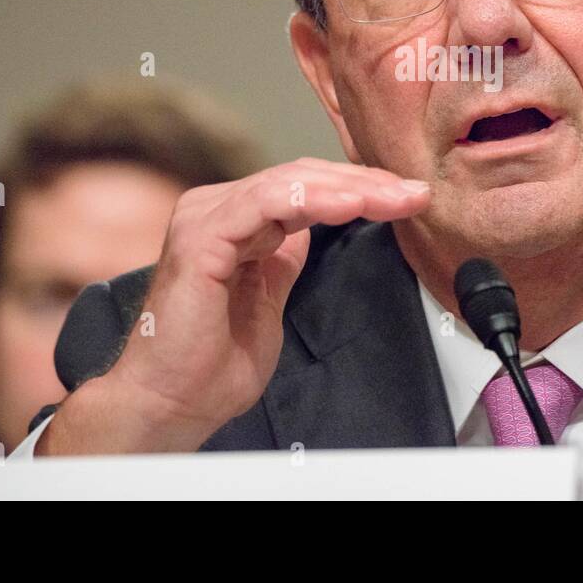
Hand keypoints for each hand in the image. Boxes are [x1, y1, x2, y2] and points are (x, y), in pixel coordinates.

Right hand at [37, 158, 429, 453]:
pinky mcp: (201, 238)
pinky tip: (351, 206)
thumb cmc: (210, 365)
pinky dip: (313, 200)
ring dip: (350, 188)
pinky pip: (265, 203)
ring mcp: (205, 218)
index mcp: (231, 221)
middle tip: (414, 193)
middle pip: (302, 177)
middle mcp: (215, 209)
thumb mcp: (267, 300)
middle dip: (365, 183)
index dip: (357, 189)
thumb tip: (308, 232)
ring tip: (394, 198)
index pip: (303, 187)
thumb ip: (283, 261)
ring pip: (290, 182)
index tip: (406, 199)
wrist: (169, 404)